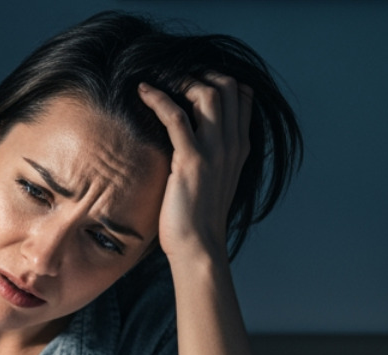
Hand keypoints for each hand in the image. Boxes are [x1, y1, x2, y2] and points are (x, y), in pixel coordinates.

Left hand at [137, 75, 252, 263]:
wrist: (199, 247)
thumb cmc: (199, 218)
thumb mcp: (215, 180)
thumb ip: (213, 155)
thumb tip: (193, 137)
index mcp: (240, 148)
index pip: (243, 96)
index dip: (219, 81)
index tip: (194, 82)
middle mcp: (233, 145)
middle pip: (228, 86)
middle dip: (202, 74)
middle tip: (177, 79)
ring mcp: (215, 151)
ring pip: (208, 93)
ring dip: (182, 81)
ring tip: (162, 83)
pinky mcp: (191, 160)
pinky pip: (177, 116)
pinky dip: (159, 98)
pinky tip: (144, 92)